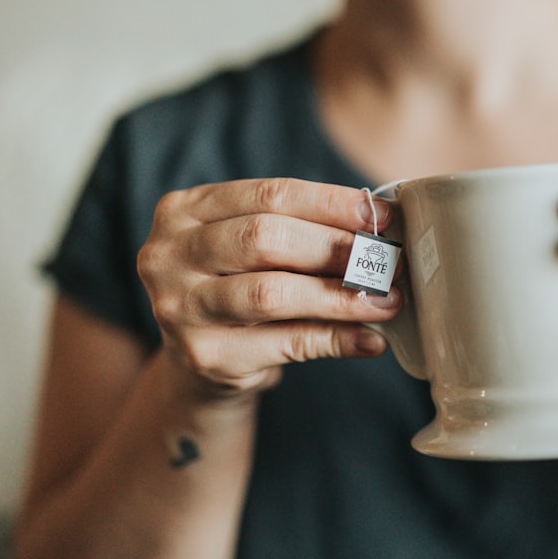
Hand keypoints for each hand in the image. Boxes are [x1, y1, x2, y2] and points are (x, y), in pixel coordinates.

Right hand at [137, 178, 401, 398]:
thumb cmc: (241, 288)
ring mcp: (180, 308)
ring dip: (341, 296)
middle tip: (387, 260)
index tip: (382, 214)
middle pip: (265, 238)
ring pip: (272, 294)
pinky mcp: (204, 356)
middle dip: (335, 248)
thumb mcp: (254, 249)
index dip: (331, 203)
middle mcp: (170, 255)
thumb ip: (301, 229)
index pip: (269, 195)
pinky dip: (337, 340)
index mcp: (185, 210)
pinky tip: (371, 340)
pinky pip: (286, 343)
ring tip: (387, 301)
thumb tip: (381, 224)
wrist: (201, 363)